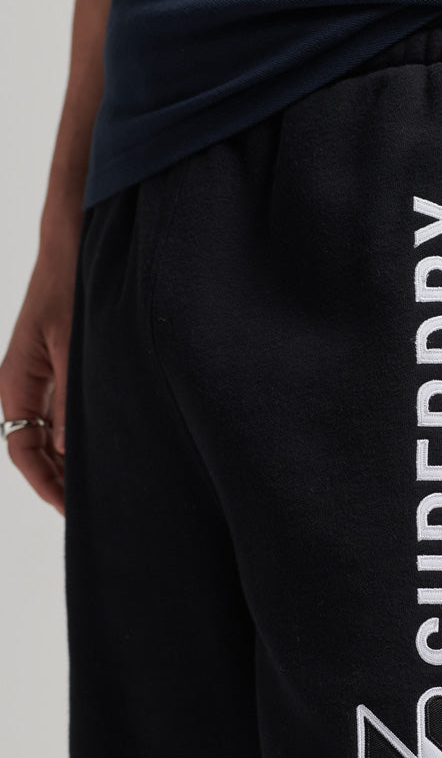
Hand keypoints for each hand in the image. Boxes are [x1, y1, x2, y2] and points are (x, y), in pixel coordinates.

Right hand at [0, 228, 80, 516]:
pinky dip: (81, 440)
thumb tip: (71, 451)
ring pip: (52, 439)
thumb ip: (72, 399)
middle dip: (60, 481)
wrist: (74, 247)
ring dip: (72, 464)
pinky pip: (66, 419)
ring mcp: (43, 382)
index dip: (45, 484)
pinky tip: (107, 452)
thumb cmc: (70, 289)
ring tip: (105, 489)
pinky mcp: (62, 373)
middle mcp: (26, 388)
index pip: (23, 450)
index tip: (70, 509)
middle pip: (37, 451)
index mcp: (17, 384)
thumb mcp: (74, 347)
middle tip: (96, 510)